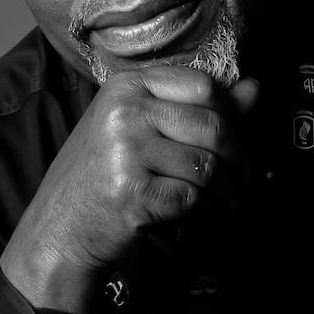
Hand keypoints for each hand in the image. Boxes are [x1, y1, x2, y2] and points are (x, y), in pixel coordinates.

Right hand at [0, 66, 260, 313]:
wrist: (59, 228)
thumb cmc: (104, 175)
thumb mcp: (142, 128)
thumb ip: (199, 107)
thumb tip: (254, 88)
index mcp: (127, 86)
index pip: (204, 86)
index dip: (231, 114)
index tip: (237, 138)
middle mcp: (124, 112)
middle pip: (213, 126)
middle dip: (240, 158)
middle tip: (245, 178)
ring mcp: (126, 152)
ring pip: (208, 166)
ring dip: (226, 189)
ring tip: (224, 199)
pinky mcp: (132, 193)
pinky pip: (194, 198)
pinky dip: (205, 211)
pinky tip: (198, 214)